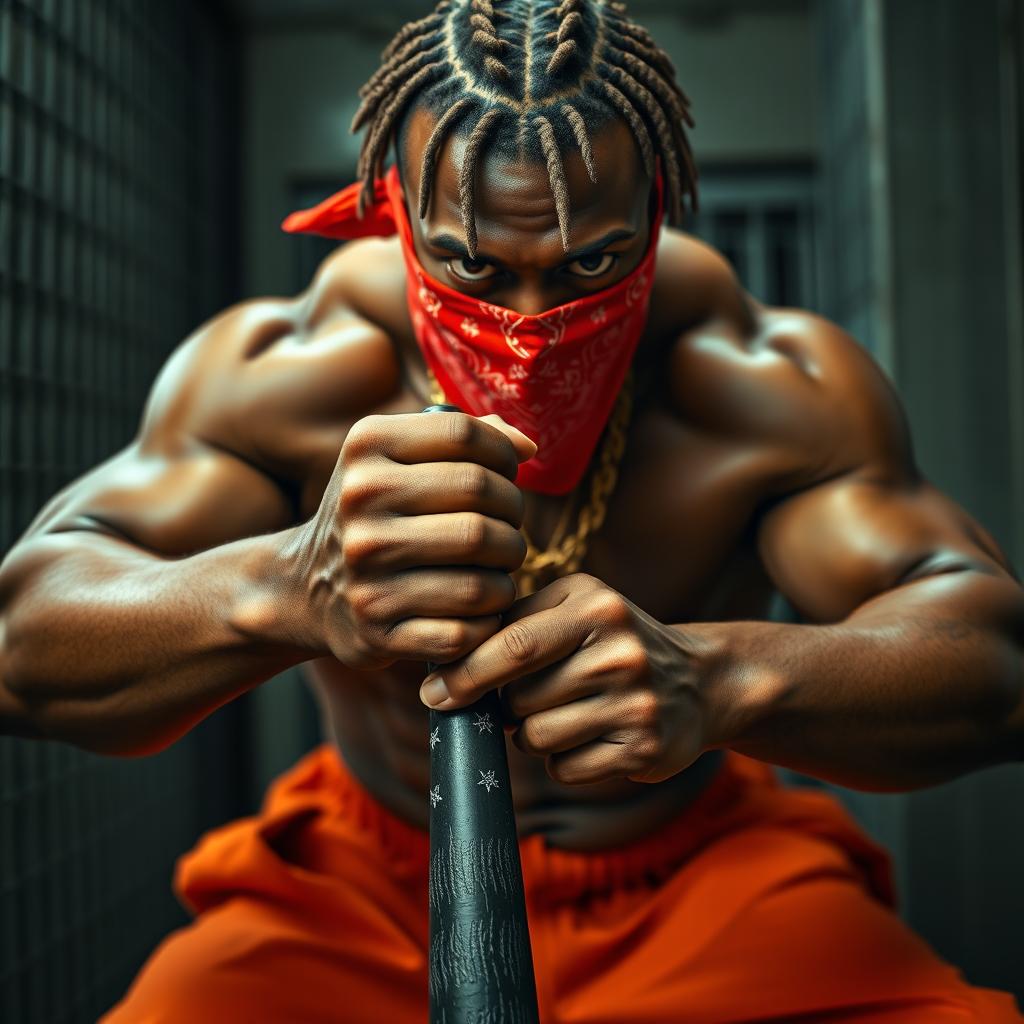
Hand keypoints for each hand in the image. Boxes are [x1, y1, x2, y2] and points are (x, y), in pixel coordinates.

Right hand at [282, 411, 535, 668]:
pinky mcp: (376, 631)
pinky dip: (487, 622)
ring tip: (499, 569)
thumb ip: (465, 441)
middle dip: (513, 516)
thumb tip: (527, 446)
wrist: (306, 588)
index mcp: (366, 447)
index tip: (506, 478)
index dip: (504, 457)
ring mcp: (366, 572)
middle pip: (483, 499)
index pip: (465, 435)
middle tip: (508, 530)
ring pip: (483, 572)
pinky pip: (465, 631)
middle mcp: (360, 504)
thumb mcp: (398, 461)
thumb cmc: (377, 516)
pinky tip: (479, 609)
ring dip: (507, 574)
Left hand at [418, 573, 720, 784]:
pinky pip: (566, 768)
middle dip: (508, 707)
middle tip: (529, 698)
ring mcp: (636, 701)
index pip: (513, 645)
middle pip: (519, 699)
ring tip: (566, 714)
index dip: (465, 674)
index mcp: (594, 605)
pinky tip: (591, 737)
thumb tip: (444, 669)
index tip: (432, 694)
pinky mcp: (644, 747)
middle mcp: (620, 650)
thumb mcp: (573, 610)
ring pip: (537, 737)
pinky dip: (564, 760)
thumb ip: (514, 625)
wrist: (698, 682)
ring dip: (534, 735)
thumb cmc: (610, 643)